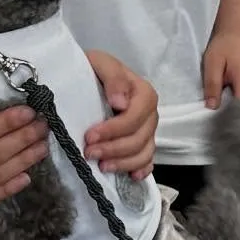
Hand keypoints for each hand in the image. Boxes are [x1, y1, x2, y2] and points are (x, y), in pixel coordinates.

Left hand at [83, 49, 157, 179]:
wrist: (93, 76)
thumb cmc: (96, 70)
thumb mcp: (100, 63)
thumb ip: (113, 78)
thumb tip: (120, 103)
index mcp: (144, 94)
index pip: (134, 118)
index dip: (113, 130)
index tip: (90, 136)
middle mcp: (150, 114)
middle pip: (139, 139)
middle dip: (114, 149)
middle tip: (89, 153)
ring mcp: (148, 131)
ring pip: (143, 153)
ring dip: (123, 163)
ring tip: (102, 166)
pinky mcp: (143, 143)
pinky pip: (148, 160)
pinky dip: (141, 170)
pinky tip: (130, 176)